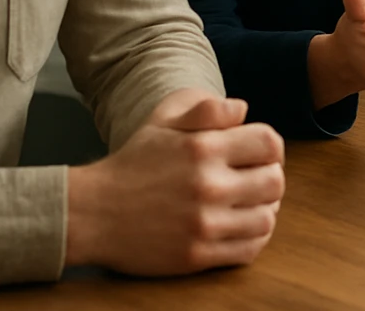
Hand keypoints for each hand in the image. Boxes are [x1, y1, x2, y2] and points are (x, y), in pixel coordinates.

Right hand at [65, 90, 284, 274]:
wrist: (90, 213)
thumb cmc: (131, 163)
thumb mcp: (162, 122)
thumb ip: (206, 109)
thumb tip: (244, 109)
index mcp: (203, 147)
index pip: (270, 143)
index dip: (271, 148)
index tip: (260, 155)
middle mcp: (208, 185)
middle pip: (274, 182)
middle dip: (270, 178)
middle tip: (255, 181)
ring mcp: (203, 223)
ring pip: (266, 218)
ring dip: (264, 210)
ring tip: (249, 205)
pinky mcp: (196, 256)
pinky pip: (249, 250)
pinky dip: (253, 239)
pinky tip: (240, 227)